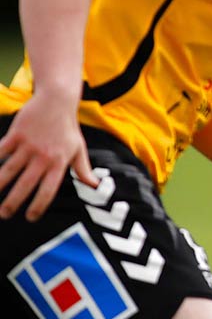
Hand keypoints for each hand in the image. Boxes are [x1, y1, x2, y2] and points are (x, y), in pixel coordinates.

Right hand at [0, 95, 96, 220]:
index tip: (30, 217)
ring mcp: (29, 146)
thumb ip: (83, 170)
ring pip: (10, 170)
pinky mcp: (16, 135)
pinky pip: (1, 151)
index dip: (39, 205)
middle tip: (5, 214)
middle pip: (26, 184)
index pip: (49, 190)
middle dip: (14, 202)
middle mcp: (44, 157)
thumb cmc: (68, 127)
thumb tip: (95, 186)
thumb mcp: (79, 149)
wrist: (57, 101)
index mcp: (60, 163)